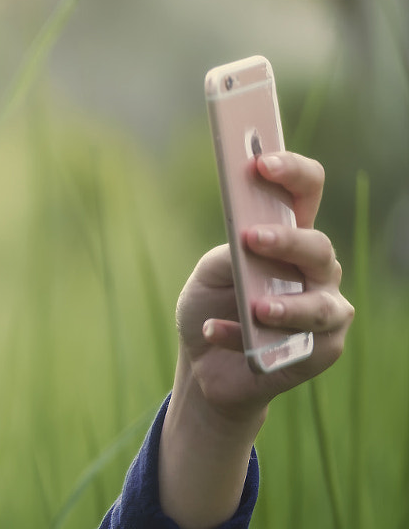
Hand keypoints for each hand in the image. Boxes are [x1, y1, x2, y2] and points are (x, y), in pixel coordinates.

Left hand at [174, 150, 353, 430]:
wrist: (203, 366)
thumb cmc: (212, 307)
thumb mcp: (208, 275)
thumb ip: (228, 255)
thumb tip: (246, 246)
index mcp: (292, 238)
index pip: (306, 193)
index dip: (292, 173)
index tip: (261, 163)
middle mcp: (317, 271)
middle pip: (318, 247)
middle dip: (288, 242)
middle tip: (251, 238)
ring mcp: (325, 311)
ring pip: (320, 305)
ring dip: (286, 306)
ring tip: (253, 305)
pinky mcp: (320, 351)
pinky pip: (293, 345)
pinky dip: (246, 339)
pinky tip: (214, 332)